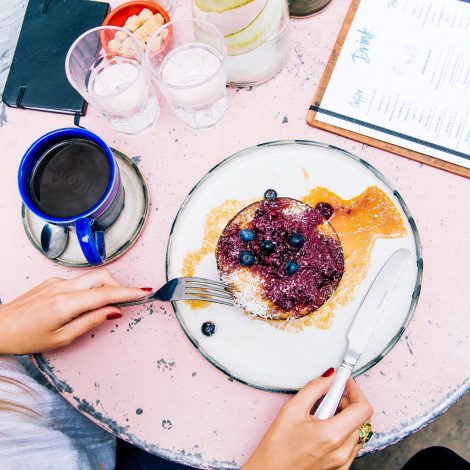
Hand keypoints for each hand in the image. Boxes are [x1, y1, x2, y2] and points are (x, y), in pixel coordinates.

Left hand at [0, 269, 147, 354]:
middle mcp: (62, 287)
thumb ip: (91, 321)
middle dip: (118, 286)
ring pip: (91, 278)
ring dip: (104, 288)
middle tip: (126, 300)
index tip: (144, 291)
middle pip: (101, 277)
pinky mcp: (52, 281)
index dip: (128, 292)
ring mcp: (56, 281)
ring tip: (104, 307)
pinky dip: (90, 290)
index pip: (105, 294)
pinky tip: (84, 305)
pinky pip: (79, 281)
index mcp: (65, 303)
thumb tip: (114, 311)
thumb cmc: (26, 338)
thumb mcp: (62, 338)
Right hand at [244, 373, 372, 469]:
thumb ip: (314, 388)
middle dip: (347, 403)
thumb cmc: (276, 448)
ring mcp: (342, 463)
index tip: (347, 383)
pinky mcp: (339, 469)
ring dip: (346, 418)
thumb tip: (329, 377)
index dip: (356, 391)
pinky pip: (351, 446)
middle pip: (361, 419)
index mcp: (332, 435)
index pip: (363, 409)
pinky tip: (324, 429)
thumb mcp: (291, 409)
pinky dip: (344, 433)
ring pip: (358, 432)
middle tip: (328, 398)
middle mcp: (341, 452)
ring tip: (323, 415)